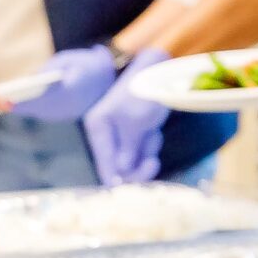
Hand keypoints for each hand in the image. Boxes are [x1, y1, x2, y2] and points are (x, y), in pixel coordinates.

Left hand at [14, 46, 119, 121]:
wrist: (113, 74)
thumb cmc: (87, 62)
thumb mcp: (65, 60)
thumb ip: (46, 70)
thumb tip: (30, 80)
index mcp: (69, 92)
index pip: (39, 100)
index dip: (22, 103)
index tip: (6, 102)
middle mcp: (70, 106)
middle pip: (40, 109)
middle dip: (22, 107)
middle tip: (1, 104)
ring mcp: (73, 112)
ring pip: (45, 114)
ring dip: (29, 110)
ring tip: (10, 104)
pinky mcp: (74, 114)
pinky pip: (52, 114)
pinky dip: (39, 109)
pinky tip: (27, 105)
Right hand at [79, 48, 170, 183]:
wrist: (160, 69)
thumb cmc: (144, 92)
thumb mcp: (135, 122)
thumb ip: (127, 149)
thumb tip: (121, 172)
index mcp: (98, 128)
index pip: (104, 165)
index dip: (118, 181)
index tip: (133, 188)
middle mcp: (106, 133)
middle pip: (117, 166)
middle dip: (136, 168)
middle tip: (153, 164)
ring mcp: (121, 132)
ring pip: (133, 159)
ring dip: (146, 153)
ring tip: (153, 135)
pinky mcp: (135, 131)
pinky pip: (142, 148)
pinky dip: (150, 145)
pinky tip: (155, 132)